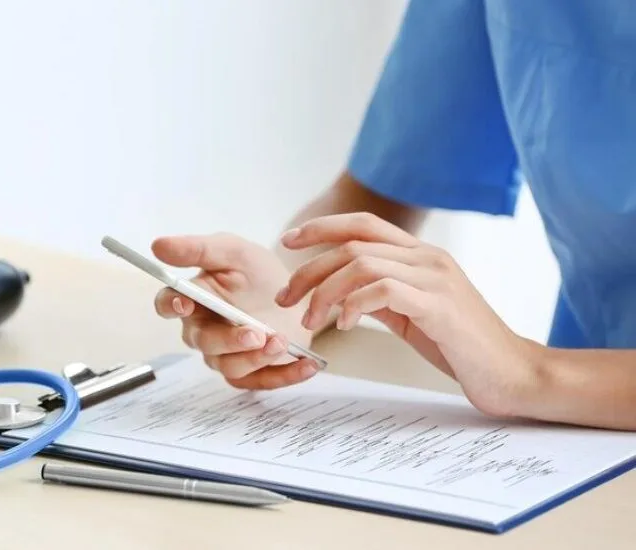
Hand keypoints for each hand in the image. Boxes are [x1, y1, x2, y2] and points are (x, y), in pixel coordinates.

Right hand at [150, 232, 319, 389]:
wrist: (294, 293)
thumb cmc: (255, 271)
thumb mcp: (233, 252)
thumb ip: (198, 249)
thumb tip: (158, 245)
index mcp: (193, 300)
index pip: (167, 305)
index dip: (171, 305)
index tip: (185, 302)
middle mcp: (204, 331)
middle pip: (203, 342)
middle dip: (228, 339)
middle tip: (255, 332)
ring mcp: (227, 355)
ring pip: (230, 366)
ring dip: (255, 358)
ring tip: (281, 342)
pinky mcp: (252, 372)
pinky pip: (262, 381)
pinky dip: (286, 375)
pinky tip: (307, 364)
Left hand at [274, 212, 537, 415]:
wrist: (513, 374)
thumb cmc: (463, 346)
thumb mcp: (412, 314)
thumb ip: (381, 296)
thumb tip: (341, 292)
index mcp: (421, 256)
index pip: (364, 225)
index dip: (322, 228)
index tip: (288, 242)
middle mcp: (428, 259)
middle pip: (353, 244)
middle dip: (309, 270)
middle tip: (286, 299)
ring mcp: (436, 279)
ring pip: (361, 264)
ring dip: (325, 291)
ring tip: (311, 320)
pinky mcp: (440, 306)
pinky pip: (383, 290)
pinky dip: (353, 304)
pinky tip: (343, 325)